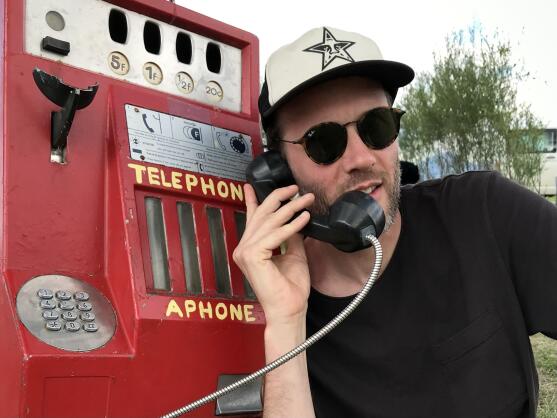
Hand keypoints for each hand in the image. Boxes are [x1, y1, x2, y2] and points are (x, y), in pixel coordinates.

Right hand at [233, 183, 314, 327]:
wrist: (289, 309)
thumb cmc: (291, 287)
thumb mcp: (294, 253)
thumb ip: (291, 234)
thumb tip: (295, 215)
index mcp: (250, 248)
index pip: (252, 219)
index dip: (253, 201)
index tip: (251, 185)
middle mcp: (243, 248)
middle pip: (261, 215)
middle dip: (280, 198)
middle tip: (296, 188)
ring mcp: (245, 252)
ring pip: (270, 222)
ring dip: (291, 208)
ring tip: (307, 200)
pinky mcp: (252, 256)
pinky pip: (275, 235)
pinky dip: (292, 225)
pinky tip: (305, 218)